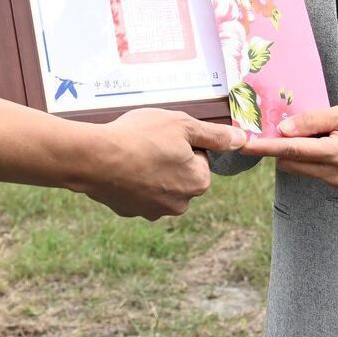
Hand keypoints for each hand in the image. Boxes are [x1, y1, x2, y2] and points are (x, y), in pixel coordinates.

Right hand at [85, 109, 238, 218]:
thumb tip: (242, 140)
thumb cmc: (141, 136)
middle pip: (181, 176)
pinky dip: (131, 181)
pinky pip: (137, 192)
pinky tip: (119, 167)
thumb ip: (215, 136)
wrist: (95, 158)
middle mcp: (180, 204)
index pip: (200, 160)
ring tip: (132, 153)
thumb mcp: (183, 125)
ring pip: (159, 185)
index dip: (184, 143)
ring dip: (150, 172)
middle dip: (169, 160)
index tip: (166, 137)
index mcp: (198, 182)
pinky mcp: (129, 211)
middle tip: (148, 142)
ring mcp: (153, 211)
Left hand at [240, 102, 337, 187]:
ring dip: (292, 151)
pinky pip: (310, 168)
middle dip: (278, 146)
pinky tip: (317, 139)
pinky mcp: (337, 181)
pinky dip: (305, 155)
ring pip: (298, 167)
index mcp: (336, 154)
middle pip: (290, 162)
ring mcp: (336, 180)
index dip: (265, 147)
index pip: (291, 151)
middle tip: (275, 124)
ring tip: (309, 129)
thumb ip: (312, 121)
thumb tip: (283, 129)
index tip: (244, 144)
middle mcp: (333, 172)